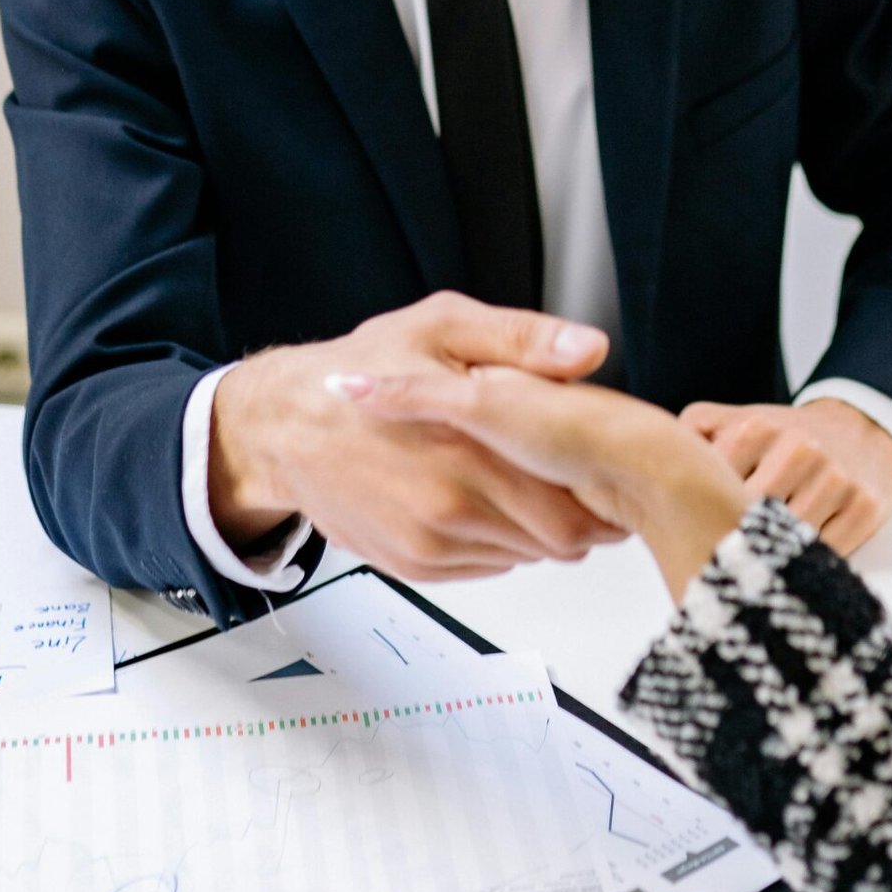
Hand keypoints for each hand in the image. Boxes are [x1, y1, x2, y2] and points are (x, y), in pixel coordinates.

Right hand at [342, 366, 748, 601]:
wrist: (286, 424)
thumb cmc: (363, 368)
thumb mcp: (445, 326)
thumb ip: (523, 340)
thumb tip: (588, 349)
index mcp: (468, 449)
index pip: (571, 506)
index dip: (602, 491)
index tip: (605, 467)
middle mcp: (450, 508)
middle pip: (558, 540)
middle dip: (580, 512)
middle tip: (578, 475)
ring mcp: (430, 544)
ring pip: (524, 556)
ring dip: (538, 527)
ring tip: (526, 479)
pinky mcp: (414, 564)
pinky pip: (487, 565)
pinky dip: (499, 539)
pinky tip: (486, 496)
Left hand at [678, 397, 891, 555]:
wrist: (857, 429)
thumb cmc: (781, 437)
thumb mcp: (732, 421)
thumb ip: (689, 437)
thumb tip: (645, 474)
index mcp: (756, 427)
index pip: (711, 489)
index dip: (700, 517)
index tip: (694, 531)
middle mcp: (799, 447)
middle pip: (748, 520)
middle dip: (733, 541)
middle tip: (721, 560)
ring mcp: (837, 477)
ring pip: (787, 540)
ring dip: (770, 555)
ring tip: (755, 559)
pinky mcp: (868, 505)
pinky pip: (829, 552)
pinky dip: (807, 561)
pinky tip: (793, 556)